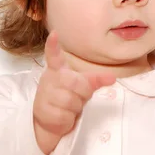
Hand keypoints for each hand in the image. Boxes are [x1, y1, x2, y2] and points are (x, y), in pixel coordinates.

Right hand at [33, 31, 114, 154]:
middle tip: (80, 97)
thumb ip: (95, 79)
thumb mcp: (82, 86)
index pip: (54, 55)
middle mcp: (49, 79)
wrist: (49, 119)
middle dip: (83, 92)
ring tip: (69, 107)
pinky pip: (64, 115)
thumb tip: (113, 77)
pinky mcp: (42, 110)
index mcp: (58, 69)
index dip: (53, 45)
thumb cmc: (68, 96)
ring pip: (70, 101)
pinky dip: (68, 119)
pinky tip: (62, 115)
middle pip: (74, 82)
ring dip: (75, 107)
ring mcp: (44, 94)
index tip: (54, 34)